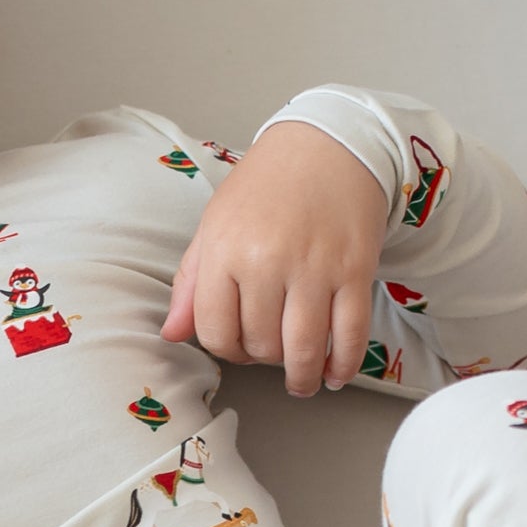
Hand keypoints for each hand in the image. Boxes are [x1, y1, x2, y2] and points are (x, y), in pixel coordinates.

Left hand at [163, 120, 391, 395]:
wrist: (329, 145)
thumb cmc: (266, 187)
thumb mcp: (215, 225)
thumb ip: (191, 283)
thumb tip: (171, 335)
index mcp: (225, 250)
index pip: (214, 331)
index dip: (225, 349)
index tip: (239, 346)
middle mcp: (267, 260)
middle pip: (259, 344)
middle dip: (263, 358)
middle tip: (271, 350)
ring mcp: (314, 267)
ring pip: (302, 349)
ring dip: (301, 377)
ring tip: (302, 381)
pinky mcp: (355, 269)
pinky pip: (350, 334)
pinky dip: (343, 364)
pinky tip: (335, 374)